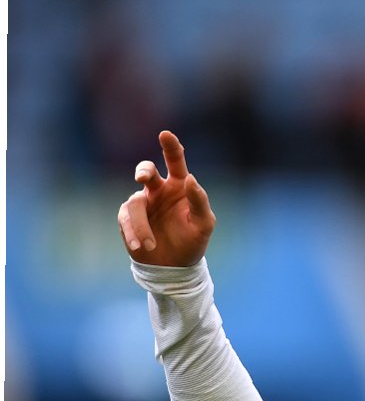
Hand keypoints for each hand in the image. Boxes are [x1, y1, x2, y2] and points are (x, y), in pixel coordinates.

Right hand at [117, 130, 215, 266]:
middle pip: (146, 170)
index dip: (170, 147)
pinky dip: (132, 234)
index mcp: (179, 186)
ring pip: (134, 203)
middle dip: (143, 171)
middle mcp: (158, 190)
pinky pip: (125, 220)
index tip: (165, 134)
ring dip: (141, 226)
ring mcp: (142, 203)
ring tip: (151, 245)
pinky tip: (139, 247)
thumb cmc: (192, 241)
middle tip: (143, 178)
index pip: (175, 161)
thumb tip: (190, 180)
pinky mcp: (127, 218)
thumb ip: (199, 201)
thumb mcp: (203, 224)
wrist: (174, 266)